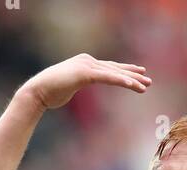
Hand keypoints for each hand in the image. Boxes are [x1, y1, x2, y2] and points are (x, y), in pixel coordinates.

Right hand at [23, 54, 150, 111]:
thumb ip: (76, 85)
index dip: (125, 71)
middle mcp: (88, 61)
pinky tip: (132, 85)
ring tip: (145, 86)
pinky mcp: (85, 73)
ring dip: (131, 80)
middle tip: (148, 80)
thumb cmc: (50, 92)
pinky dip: (121, 81)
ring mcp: (86, 65)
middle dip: (133, 74)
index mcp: (85, 64)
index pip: (109, 68)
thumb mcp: (68, 88)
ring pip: (114, 73)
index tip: (138, 75)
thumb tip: (76, 87)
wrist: (38, 91)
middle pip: (115, 69)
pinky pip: (107, 78)